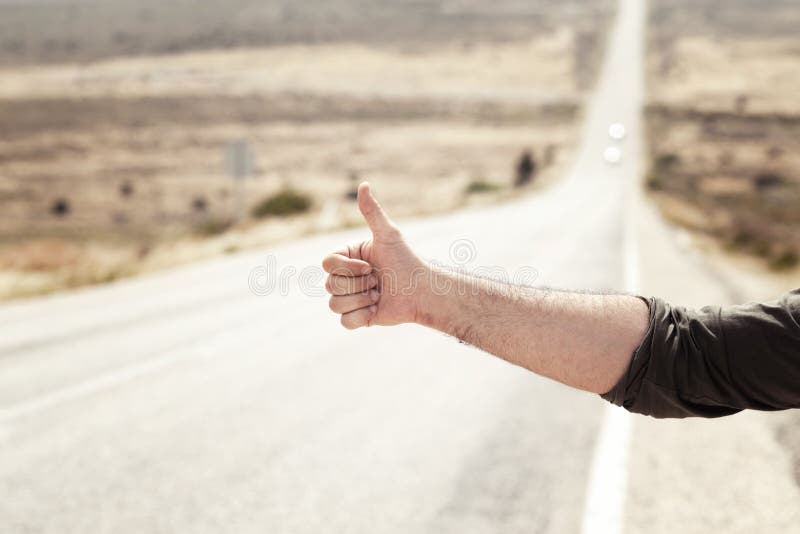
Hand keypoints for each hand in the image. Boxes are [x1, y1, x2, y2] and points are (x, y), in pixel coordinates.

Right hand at [322, 182, 426, 328]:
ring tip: (379, 295)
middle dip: (358, 284)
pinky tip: (376, 309)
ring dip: (361, 300)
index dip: (347, 268)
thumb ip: (372, 212)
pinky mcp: (356, 317)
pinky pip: (345, 322)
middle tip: (379, 281)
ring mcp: (349, 298)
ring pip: (335, 304)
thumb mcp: (388, 235)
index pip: (327, 264)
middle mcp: (345, 277)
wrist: (422, 291)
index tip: (370, 266)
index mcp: (347, 257)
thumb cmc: (406, 260)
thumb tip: (363, 184)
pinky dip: (362, 317)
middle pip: (330, 285)